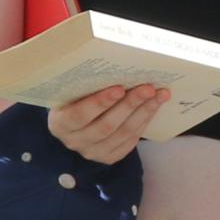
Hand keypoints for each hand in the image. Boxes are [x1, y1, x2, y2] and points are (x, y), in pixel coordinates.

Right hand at [46, 82, 167, 166]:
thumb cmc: (74, 98)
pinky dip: (143, 123)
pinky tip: (153, 108)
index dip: (100, 102)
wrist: (74, 120)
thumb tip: (115, 62)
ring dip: (143, 113)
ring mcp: (92, 152)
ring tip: (158, 95)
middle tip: (148, 88)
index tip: (120, 87)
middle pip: (106, 126)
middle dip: (130, 105)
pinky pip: (129, 142)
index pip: (80, 115)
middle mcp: (74, 141)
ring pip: (122, 134)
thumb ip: (86, 84)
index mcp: (60, 123)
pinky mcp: (108, 157)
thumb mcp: (72, 91)